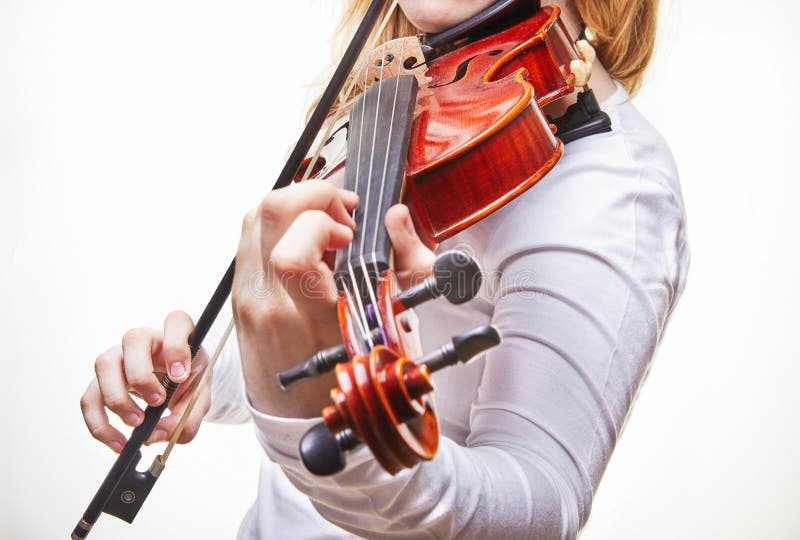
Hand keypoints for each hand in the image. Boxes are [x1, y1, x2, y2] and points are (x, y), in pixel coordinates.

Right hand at [80, 311, 209, 452]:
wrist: (177, 386)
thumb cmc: (188, 382)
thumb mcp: (199, 398)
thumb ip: (186, 419)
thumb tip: (154, 435)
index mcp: (178, 334)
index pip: (177, 322)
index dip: (177, 347)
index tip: (180, 375)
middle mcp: (146, 340)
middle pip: (133, 339)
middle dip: (142, 375)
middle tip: (157, 402)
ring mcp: (121, 357)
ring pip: (104, 364)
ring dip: (117, 398)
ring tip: (137, 422)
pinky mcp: (103, 380)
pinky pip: (90, 397)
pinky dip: (100, 423)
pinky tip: (118, 442)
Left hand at [232, 181, 433, 418]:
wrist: (303, 423)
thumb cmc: (353, 381)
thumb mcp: (393, 332)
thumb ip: (409, 267)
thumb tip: (396, 216)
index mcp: (310, 321)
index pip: (292, 252)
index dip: (323, 223)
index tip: (350, 233)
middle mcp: (268, 305)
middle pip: (267, 214)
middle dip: (311, 194)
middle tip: (342, 215)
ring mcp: (247, 299)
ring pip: (254, 218)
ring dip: (295, 204)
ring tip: (327, 224)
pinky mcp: (240, 296)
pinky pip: (250, 238)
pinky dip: (281, 223)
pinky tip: (308, 239)